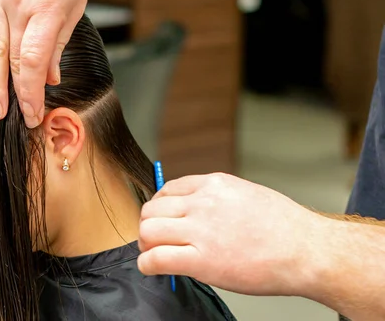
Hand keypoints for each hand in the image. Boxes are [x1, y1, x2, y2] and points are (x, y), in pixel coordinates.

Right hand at [0, 0, 96, 127]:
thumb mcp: (75, 7)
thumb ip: (57, 46)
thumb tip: (47, 80)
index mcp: (47, 7)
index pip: (32, 61)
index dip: (30, 92)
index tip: (31, 114)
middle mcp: (17, 1)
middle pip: (8, 57)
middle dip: (8, 93)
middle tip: (6, 118)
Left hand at [137, 173, 328, 296]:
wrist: (308, 251)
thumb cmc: (285, 227)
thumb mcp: (247, 194)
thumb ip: (217, 198)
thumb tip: (194, 209)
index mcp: (214, 184)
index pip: (168, 189)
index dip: (160, 207)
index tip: (163, 220)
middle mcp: (203, 203)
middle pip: (152, 209)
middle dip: (148, 225)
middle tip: (154, 240)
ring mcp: (201, 231)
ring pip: (148, 231)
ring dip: (146, 244)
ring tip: (154, 254)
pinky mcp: (202, 260)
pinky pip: (156, 259)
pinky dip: (147, 265)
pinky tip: (154, 268)